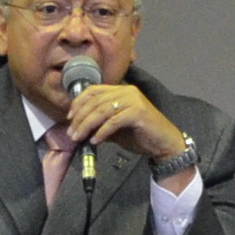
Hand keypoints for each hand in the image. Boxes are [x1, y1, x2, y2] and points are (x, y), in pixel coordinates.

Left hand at [60, 83, 188, 164]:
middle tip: (72, 132)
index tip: (70, 117)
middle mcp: (127, 91)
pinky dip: (102, 132)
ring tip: (79, 137)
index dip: (78, 103)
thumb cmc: (140, 135)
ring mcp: (134, 100)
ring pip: (102, 110)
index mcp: (121, 91)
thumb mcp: (115, 128)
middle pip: (95, 101)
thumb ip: (100, 124)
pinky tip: (95, 141)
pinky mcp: (139, 112)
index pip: (94, 91)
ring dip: (87, 125)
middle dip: (80, 117)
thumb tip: (79, 129)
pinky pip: (114, 121)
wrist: (164, 144)